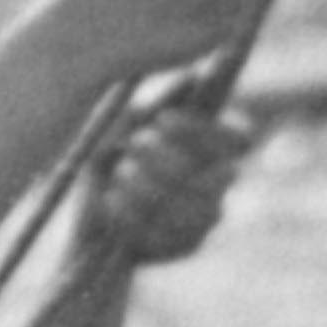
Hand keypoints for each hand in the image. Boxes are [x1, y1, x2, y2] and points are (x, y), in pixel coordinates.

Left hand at [79, 87, 251, 268]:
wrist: (85, 215)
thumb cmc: (108, 157)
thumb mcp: (123, 123)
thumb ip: (158, 104)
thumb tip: (192, 78)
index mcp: (211, 146)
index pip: (240, 139)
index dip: (206, 130)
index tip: (162, 120)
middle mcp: (218, 182)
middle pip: (219, 175)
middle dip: (168, 159)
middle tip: (131, 148)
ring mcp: (206, 218)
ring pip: (194, 208)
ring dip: (148, 187)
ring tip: (119, 174)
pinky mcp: (186, 247)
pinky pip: (169, 236)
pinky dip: (134, 216)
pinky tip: (112, 202)